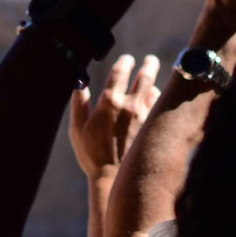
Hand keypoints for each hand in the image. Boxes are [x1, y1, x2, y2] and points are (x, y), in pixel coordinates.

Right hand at [69, 53, 160, 178]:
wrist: (113, 177)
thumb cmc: (92, 154)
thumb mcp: (77, 129)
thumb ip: (79, 104)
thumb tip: (80, 84)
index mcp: (109, 102)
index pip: (120, 72)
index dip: (125, 62)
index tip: (127, 59)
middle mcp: (129, 105)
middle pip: (145, 76)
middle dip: (149, 64)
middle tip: (150, 60)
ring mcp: (144, 116)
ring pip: (154, 91)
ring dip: (153, 82)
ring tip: (152, 80)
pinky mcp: (152, 127)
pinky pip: (158, 106)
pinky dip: (157, 99)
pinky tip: (154, 100)